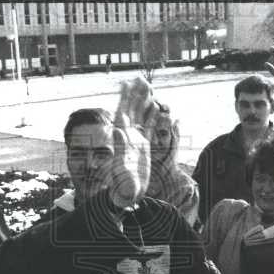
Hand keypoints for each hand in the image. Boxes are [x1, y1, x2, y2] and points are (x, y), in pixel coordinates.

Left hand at [107, 78, 157, 207]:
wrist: (129, 195)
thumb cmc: (123, 185)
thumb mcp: (121, 166)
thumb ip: (119, 147)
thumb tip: (116, 128)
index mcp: (121, 137)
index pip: (122, 112)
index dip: (124, 97)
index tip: (126, 82)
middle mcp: (128, 136)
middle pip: (132, 110)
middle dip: (135, 94)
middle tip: (140, 78)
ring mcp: (136, 140)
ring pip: (141, 116)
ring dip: (144, 102)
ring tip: (148, 86)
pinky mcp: (143, 146)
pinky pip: (149, 128)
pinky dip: (153, 116)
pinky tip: (157, 106)